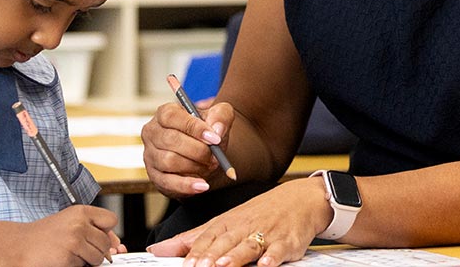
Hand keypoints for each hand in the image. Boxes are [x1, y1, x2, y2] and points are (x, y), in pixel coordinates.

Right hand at [21, 205, 123, 266]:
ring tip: (68, 252)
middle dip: (96, 250)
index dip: (106, 231)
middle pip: (106, 243)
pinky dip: (73, 266)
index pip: (111, 220)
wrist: (18, 246)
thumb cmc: (43, 236)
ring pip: (98, 258)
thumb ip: (93, 229)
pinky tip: (61, 258)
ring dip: (86, 260)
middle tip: (77, 248)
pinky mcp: (68, 258)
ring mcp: (74, 241)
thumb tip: (117, 244)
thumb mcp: (70, 224)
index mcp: (81, 212)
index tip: (96, 236)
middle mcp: (79, 224)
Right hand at [142, 99, 238, 198]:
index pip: (172, 117)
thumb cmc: (207, 133)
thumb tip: (217, 130)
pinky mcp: (155, 176)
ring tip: (209, 165)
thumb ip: (221, 115)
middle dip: (198, 150)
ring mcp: (150, 155)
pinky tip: (203, 185)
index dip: (194, 128)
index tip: (215, 139)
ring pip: (169, 161)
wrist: (206, 156)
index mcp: (165, 113)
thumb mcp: (219, 117)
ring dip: (194, 166)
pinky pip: (168, 182)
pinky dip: (187, 185)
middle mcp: (152, 132)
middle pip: (171, 140)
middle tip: (215, 156)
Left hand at [149, 176, 333, 266]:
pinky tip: (266, 264)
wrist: (301, 200)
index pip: (208, 237)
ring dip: (236, 256)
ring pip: (249, 245)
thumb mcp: (225, 222)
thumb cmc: (259, 214)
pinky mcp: (288, 242)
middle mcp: (245, 227)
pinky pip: (280, 250)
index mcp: (227, 223)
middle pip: (226, 242)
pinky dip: (273, 257)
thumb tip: (157, 249)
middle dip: (211, 256)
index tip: (185, 264)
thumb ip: (191, 238)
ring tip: (223, 265)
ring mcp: (267, 233)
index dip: (196, 251)